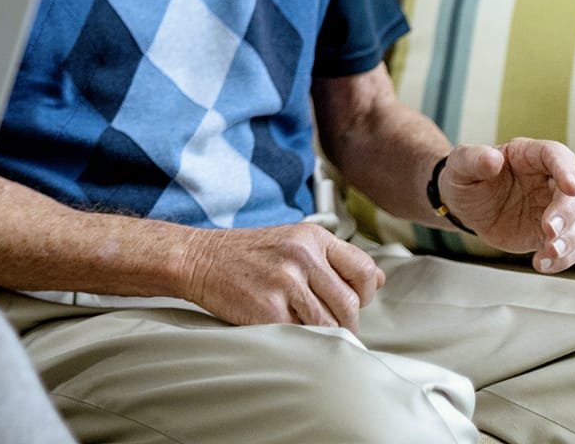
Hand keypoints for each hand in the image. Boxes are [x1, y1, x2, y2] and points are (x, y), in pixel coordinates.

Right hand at [179, 222, 383, 329]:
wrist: (197, 258)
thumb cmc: (247, 254)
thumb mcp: (292, 241)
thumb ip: (333, 257)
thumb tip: (377, 280)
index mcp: (312, 237)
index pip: (364, 271)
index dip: (363, 294)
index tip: (350, 301)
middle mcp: (301, 256)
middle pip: (350, 305)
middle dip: (345, 322)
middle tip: (328, 324)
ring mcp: (284, 283)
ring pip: (329, 325)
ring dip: (322, 334)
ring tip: (305, 326)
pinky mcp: (268, 309)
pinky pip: (301, 336)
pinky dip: (297, 338)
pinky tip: (282, 327)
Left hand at [439, 139, 574, 272]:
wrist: (464, 207)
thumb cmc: (464, 178)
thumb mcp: (460, 165)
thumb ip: (473, 159)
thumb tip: (492, 158)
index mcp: (530, 155)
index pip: (558, 155)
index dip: (566, 170)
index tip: (570, 188)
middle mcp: (551, 178)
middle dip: (568, 212)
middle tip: (548, 230)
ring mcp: (556, 206)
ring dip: (574, 236)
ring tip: (549, 251)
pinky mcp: (555, 232)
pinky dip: (565, 258)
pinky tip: (542, 264)